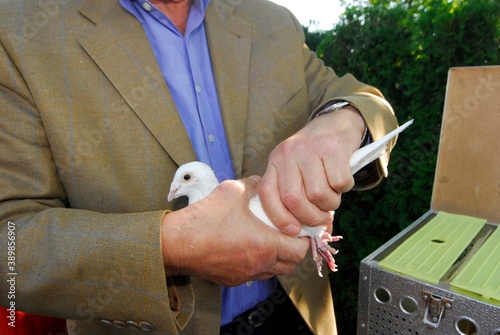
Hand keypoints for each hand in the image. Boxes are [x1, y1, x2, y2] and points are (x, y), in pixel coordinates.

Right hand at [160, 176, 309, 285]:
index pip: (299, 250)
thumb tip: (261, 181)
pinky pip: (253, 274)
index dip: (304, 239)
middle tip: (289, 234)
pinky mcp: (230, 279)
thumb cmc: (205, 218)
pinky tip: (249, 247)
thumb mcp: (233, 191)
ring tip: (271, 241)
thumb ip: (253, 185)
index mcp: (265, 245)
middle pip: (290, 265)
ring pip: (272, 272)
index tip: (302, 228)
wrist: (177, 242)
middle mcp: (258, 265)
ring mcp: (243, 275)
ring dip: (277, 258)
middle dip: (294, 250)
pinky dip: (259, 264)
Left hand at [258, 107, 365, 234]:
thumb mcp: (297, 169)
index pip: (267, 193)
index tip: (294, 230)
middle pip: (294, 199)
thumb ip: (297, 197)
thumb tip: (311, 234)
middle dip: (310, 217)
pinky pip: (339, 184)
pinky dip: (343, 190)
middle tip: (322, 218)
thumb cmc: (314, 156)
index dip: (278, 217)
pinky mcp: (333, 148)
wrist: (335, 124)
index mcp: (275, 161)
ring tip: (332, 196)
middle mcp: (288, 153)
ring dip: (329, 204)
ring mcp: (310, 149)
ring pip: (318, 195)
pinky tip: (340, 181)